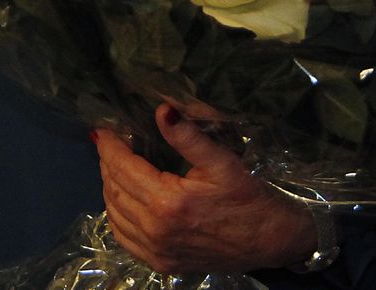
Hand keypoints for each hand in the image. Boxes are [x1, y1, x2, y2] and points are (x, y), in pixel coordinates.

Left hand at [93, 104, 316, 273]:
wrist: (272, 242)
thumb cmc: (248, 198)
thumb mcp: (221, 162)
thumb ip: (187, 137)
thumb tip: (162, 109)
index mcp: (167, 203)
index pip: (122, 167)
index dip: (109, 145)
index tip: (103, 130)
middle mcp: (155, 230)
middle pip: (114, 189)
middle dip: (108, 163)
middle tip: (110, 144)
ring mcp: (157, 252)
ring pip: (114, 214)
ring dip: (110, 188)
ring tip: (115, 167)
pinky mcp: (162, 265)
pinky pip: (124, 238)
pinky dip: (117, 217)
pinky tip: (123, 201)